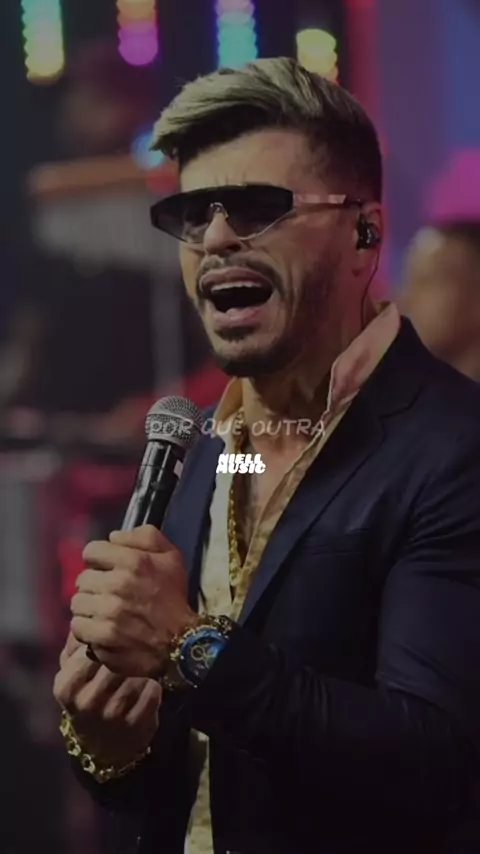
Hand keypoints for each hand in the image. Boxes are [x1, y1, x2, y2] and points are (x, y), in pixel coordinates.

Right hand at [53, 633, 160, 765]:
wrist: (103, 745)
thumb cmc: (88, 696)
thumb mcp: (73, 674)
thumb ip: (76, 645)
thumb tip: (88, 617)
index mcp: (66, 687)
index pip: (87, 651)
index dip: (104, 640)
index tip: (114, 634)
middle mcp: (86, 703)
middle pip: (113, 662)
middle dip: (127, 650)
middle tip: (136, 643)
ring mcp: (112, 716)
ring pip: (135, 674)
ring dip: (143, 665)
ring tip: (144, 660)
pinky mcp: (137, 725)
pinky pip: (153, 691)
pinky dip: (155, 683)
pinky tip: (152, 680)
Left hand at [70, 524, 198, 676]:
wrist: (181, 642)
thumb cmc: (173, 598)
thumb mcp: (171, 557)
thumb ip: (145, 536)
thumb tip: (113, 537)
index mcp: (134, 561)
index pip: (91, 551)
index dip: (98, 559)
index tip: (106, 569)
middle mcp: (119, 584)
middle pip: (82, 578)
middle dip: (94, 585)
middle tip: (107, 594)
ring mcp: (109, 613)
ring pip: (77, 603)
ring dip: (88, 607)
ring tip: (104, 613)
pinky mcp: (103, 637)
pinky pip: (78, 627)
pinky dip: (86, 629)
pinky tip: (101, 629)